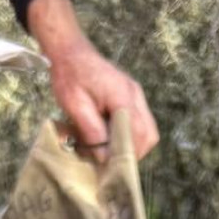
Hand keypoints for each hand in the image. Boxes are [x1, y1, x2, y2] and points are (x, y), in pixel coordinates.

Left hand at [26, 0, 157, 161]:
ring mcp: (136, 94)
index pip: (138, 135)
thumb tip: (104, 157)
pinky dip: (129, 135)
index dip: (126, 155)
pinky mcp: (131, 96)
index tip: (110, 166)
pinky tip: (111, 138)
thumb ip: (92, 131)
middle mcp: (134, 95)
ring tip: (110, 151)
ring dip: (132, 145)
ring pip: (147, 131)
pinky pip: (140, 123)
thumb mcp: (75, 106)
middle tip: (110, 162)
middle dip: (132, 153)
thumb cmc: (70, 76)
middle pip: (148, 135)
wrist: (70, 52)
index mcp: (122, 96)